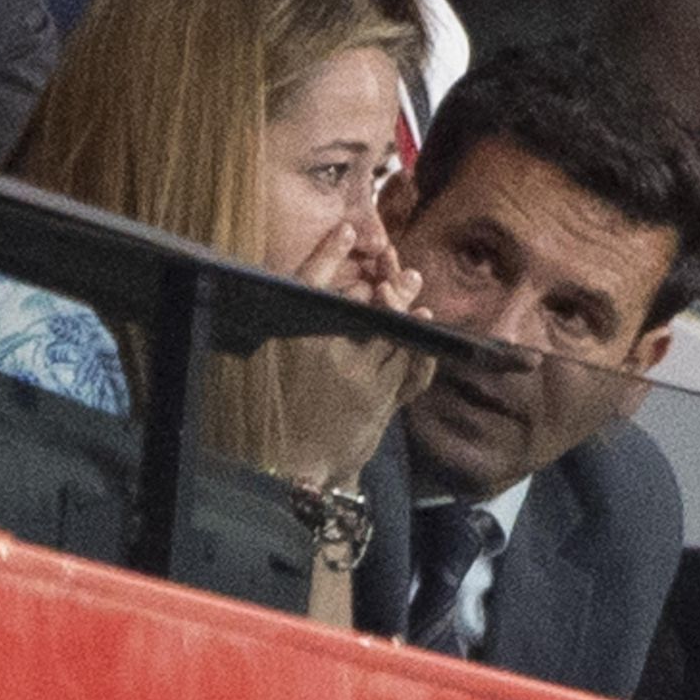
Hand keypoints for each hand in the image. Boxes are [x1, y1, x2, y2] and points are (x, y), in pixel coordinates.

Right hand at [274, 226, 435, 486]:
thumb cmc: (280, 414)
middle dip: (385, 281)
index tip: (347, 230)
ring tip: (414, 285)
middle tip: (401, 267)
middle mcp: (320, 351)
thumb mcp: (275, 365)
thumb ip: (296, 327)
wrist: (294, 469)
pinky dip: (419, 341)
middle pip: (363, 302)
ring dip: (406, 307)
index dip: (327, 253)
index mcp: (288, 339)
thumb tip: (328, 294)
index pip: (307, 284)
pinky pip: (407, 360)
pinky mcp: (377, 396)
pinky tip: (425, 327)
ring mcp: (352, 374)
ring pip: (391, 328)